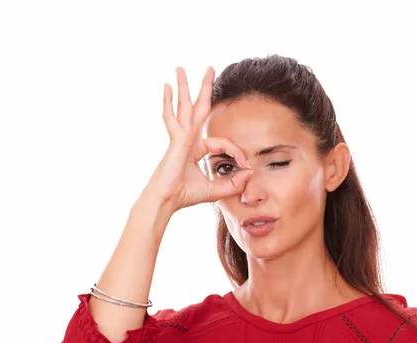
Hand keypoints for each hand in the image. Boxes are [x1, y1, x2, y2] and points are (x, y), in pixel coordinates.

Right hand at [143, 66, 252, 210]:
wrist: (166, 201)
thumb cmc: (184, 196)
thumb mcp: (216, 190)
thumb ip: (234, 183)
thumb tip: (249, 172)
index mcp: (196, 149)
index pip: (222, 142)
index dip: (237, 152)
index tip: (245, 166)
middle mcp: (188, 140)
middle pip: (198, 109)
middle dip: (204, 88)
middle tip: (209, 68)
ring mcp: (181, 138)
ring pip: (185, 107)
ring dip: (185, 86)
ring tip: (180, 67)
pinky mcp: (176, 141)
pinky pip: (173, 118)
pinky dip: (169, 102)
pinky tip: (167, 86)